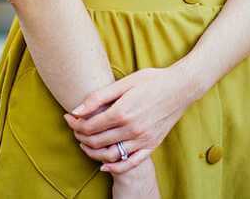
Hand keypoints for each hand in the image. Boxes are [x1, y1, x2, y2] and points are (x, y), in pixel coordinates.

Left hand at [63, 66, 192, 173]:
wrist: (181, 87)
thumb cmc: (152, 80)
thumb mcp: (124, 83)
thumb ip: (99, 97)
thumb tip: (76, 110)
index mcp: (122, 112)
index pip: (89, 126)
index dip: (74, 124)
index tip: (68, 117)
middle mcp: (131, 129)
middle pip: (96, 141)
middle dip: (80, 137)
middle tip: (75, 129)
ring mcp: (142, 139)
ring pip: (110, 155)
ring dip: (93, 153)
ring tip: (85, 144)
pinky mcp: (151, 144)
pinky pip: (130, 163)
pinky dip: (115, 167)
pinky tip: (104, 166)